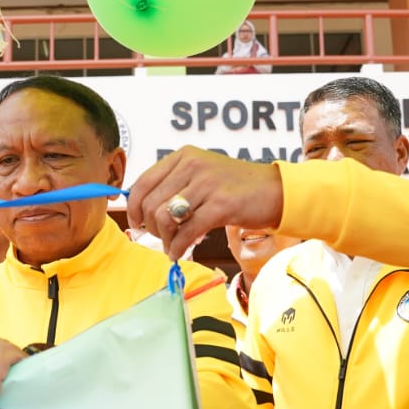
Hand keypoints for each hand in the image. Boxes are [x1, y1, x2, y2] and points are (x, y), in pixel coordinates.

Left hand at [126, 147, 283, 260]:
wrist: (276, 191)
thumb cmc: (236, 188)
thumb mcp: (201, 176)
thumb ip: (174, 186)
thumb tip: (141, 210)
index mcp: (184, 156)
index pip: (143, 182)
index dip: (133, 208)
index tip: (136, 224)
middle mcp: (192, 165)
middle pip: (150, 203)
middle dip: (150, 228)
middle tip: (161, 238)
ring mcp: (207, 184)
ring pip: (164, 218)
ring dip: (164, 239)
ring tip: (173, 246)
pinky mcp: (221, 204)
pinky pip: (186, 232)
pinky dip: (178, 247)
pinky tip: (179, 253)